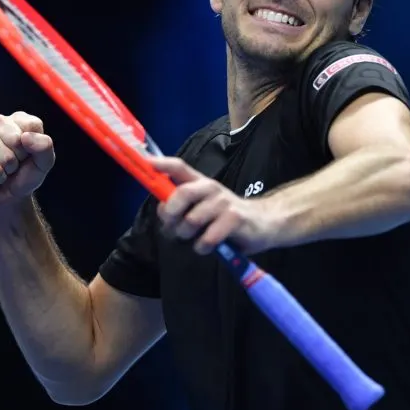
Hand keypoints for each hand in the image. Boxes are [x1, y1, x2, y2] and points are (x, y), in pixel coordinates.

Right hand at [0, 112, 55, 211]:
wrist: (7, 197)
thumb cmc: (26, 176)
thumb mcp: (44, 163)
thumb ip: (44, 147)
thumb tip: (24, 137)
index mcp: (21, 120)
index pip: (32, 126)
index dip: (34, 146)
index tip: (29, 154)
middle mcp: (1, 122)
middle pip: (15, 139)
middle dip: (19, 158)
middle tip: (16, 163)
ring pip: (4, 156)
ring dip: (7, 169)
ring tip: (5, 169)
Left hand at [149, 156, 279, 255]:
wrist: (263, 223)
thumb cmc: (226, 217)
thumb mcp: (203, 207)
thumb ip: (181, 206)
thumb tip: (163, 211)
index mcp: (200, 183)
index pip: (179, 167)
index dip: (162, 163)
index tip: (147, 162)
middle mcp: (211, 188)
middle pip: (181, 194)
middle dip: (171, 214)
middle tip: (173, 227)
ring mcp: (224, 202)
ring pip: (192, 221)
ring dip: (188, 236)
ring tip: (196, 239)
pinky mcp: (235, 219)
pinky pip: (207, 238)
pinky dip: (203, 247)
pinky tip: (209, 246)